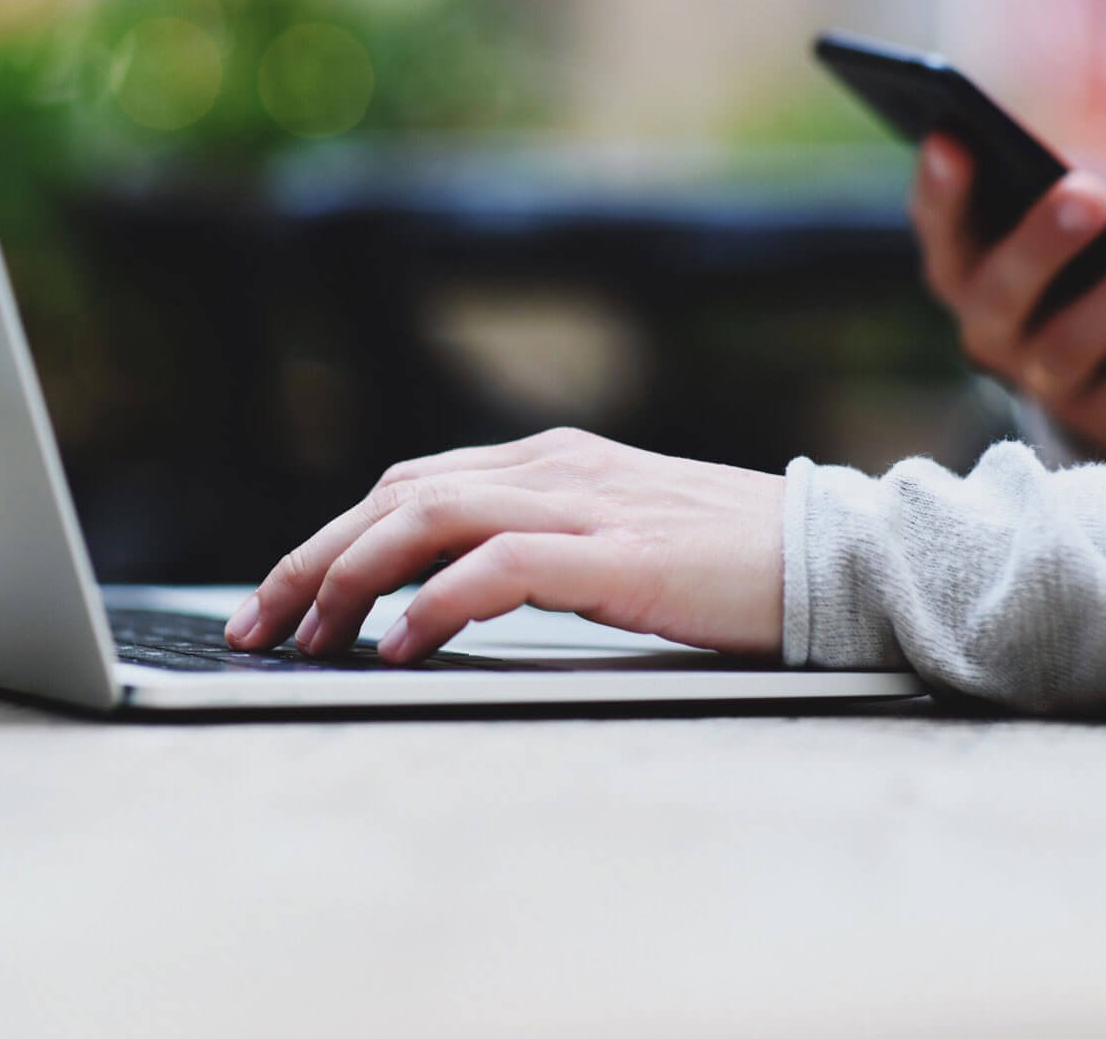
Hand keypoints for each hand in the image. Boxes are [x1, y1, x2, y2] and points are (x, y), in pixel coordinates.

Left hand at [222, 428, 785, 662]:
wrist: (846, 561)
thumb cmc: (734, 566)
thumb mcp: (615, 541)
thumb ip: (535, 548)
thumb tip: (439, 595)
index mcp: (550, 460)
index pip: (408, 486)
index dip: (333, 540)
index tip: (281, 600)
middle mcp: (555, 467)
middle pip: (396, 497)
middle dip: (313, 560)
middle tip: (259, 624)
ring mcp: (587, 503)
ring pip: (427, 517)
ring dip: (351, 578)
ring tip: (308, 638)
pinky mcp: (620, 553)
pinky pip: (498, 568)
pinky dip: (436, 603)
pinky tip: (399, 646)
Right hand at [910, 135, 1105, 460]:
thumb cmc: (1083, 276)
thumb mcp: (1060, 234)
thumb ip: (1046, 201)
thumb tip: (1073, 177)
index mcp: (965, 273)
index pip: (940, 232)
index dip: (939, 193)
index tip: (951, 139)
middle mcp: (989, 334)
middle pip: (1000, 295)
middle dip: (1040, 243)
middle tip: (1087, 190)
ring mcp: (1044, 383)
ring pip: (1072, 342)